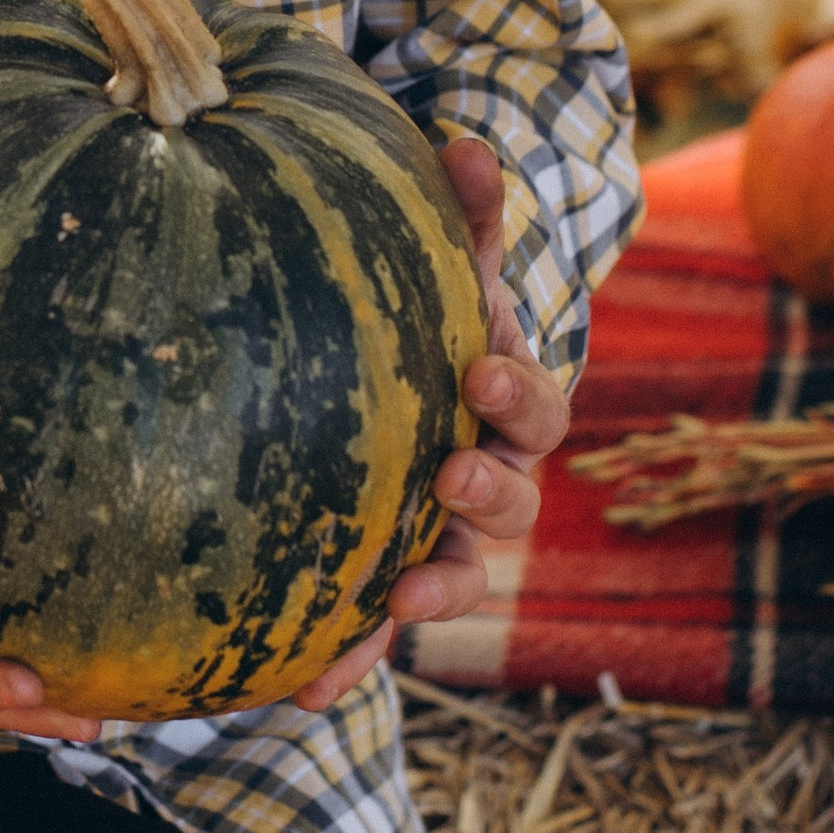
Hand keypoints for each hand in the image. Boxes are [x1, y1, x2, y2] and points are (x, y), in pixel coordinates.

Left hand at [287, 134, 568, 713]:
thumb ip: (459, 212)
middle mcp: (486, 480)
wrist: (388, 385)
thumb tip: (468, 143)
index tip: (481, 372)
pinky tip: (298, 690)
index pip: (535, 406)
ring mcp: (438, 541)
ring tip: (398, 604)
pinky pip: (372, 635)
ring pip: (453, 579)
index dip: (518, 394)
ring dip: (432, 596)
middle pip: (513, 504)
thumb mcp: (437, 262)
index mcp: (506, 405)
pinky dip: (349, 662)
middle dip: (489, 495)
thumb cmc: (416, 315)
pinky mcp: (383, 588)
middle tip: (451, 477)